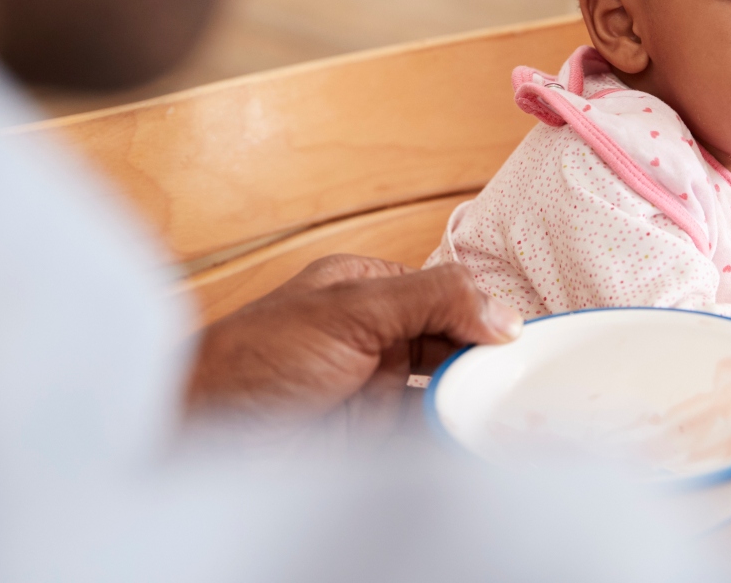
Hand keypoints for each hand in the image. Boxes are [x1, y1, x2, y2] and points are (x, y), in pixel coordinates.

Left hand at [187, 254, 521, 423]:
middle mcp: (374, 337)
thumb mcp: (350, 309)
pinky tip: (481, 438)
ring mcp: (373, 390)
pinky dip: (455, 437)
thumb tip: (502, 312)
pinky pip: (426, 435)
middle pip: (452, 344)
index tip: (526, 338)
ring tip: (516, 411)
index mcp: (365, 289)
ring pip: (444, 392)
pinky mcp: (370, 441)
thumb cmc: (252, 360)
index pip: (447, 294)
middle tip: (529, 379)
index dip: (487, 314)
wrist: (201, 437)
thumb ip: (431, 299)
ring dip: (475, 400)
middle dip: (488, 361)